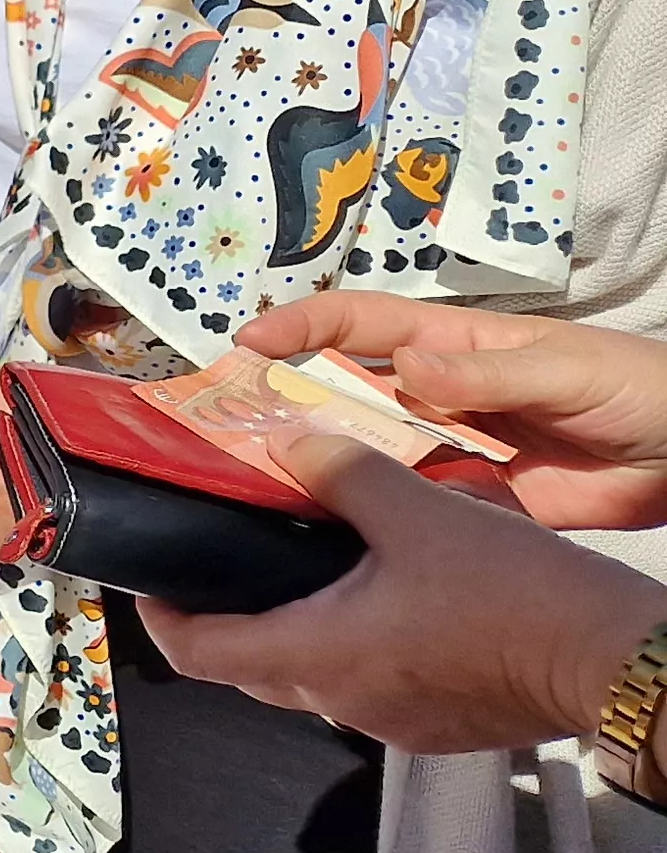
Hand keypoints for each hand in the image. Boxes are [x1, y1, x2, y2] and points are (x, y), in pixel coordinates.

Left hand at [142, 433, 666, 753]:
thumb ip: (342, 473)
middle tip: (228, 567)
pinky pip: (375, 688)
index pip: (200, 654)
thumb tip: (288, 443)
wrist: (608, 656)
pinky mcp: (441, 725)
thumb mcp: (416, 510)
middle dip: (230, 623)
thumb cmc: (508, 589)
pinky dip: (360, 649)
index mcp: (317, 654)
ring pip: (317, 680)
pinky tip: (385, 603)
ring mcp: (394, 721)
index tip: (150, 587)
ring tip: (309, 571)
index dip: (162, 621)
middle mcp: (343, 701)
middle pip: (253, 670)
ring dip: (301, 632)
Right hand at [238, 293, 666, 529]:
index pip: (360, 325)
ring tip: (255, 483)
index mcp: (453, 344)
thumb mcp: (564, 370)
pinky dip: (366, 513)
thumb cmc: (633, 389)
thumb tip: (406, 369)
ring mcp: (451, 448)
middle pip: (347, 390)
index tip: (247, 345)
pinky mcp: (472, 500)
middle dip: (286, 399)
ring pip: (367, 450)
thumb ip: (485, 373)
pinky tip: (324, 528)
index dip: (301, 327)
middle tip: (227, 428)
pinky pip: (408, 503)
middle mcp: (437, 394)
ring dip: (316, 461)